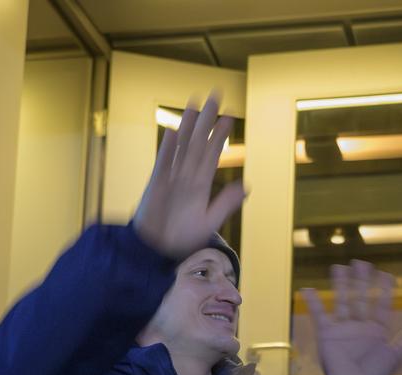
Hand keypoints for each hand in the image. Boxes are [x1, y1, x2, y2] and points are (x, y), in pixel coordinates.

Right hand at [132, 91, 247, 260]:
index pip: (212, 154)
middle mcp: (186, 177)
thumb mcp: (209, 223)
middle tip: (215, 96)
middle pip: (198, 143)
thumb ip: (225, 204)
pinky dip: (168, 148)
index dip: (220, 136)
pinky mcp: (156, 185)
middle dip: (206, 120)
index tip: (230, 117)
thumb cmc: (180, 239)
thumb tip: (245, 187)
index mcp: (200, 185)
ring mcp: (170, 178)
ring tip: (194, 104)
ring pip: (182, 147)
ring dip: (188, 125)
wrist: (156, 251)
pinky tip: (173, 130)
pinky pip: (163, 163)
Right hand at [299, 260, 401, 374]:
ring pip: (342, 301)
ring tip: (339, 267)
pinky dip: (313, 303)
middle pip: (361, 298)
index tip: (386, 275)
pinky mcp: (327, 334)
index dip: (385, 290)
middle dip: (362, 281)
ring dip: (340, 285)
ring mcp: (343, 328)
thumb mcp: (394, 357)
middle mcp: (360, 326)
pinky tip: (308, 289)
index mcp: (377, 330)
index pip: (382, 305)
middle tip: (361, 263)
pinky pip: (319, 314)